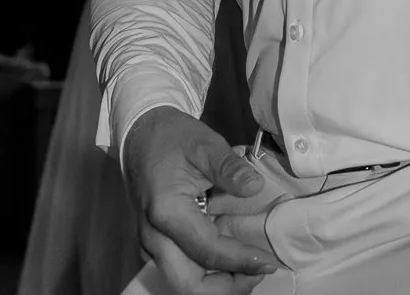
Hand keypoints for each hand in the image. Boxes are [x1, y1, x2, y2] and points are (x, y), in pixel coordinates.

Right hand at [123, 106, 280, 293]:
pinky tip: (227, 258)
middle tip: (257, 272)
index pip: (209, 252)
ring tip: (247, 269)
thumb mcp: (205, 143)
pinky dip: (204, 273)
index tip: (269, 263)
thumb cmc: (172, 136)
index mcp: (167, 211)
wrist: (141, 131)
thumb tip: (255, 188)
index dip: (241, 261)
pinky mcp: (153, 241)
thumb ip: (229, 167)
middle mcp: (153, 235)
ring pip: (182, 282)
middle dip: (226, 287)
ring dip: (215, 284)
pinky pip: (178, 269)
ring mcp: (149, 241)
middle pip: (189, 285)